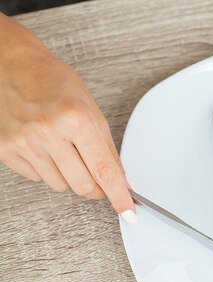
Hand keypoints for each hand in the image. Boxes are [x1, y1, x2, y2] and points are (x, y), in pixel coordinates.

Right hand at [0, 14, 135, 221]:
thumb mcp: (92, 111)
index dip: (119, 196)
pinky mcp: (5, 149)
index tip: (128, 212)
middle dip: (96, 189)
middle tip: (99, 181)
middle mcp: (48, 131)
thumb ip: (107, 149)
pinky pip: (36, 178)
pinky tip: (45, 148)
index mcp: (76, 119)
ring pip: (60, 185)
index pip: (104, 170)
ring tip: (65, 150)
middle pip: (83, 185)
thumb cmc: (55, 83)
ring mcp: (24, 142)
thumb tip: (122, 181)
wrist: (14, 66)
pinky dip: (47, 169)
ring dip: (70, 176)